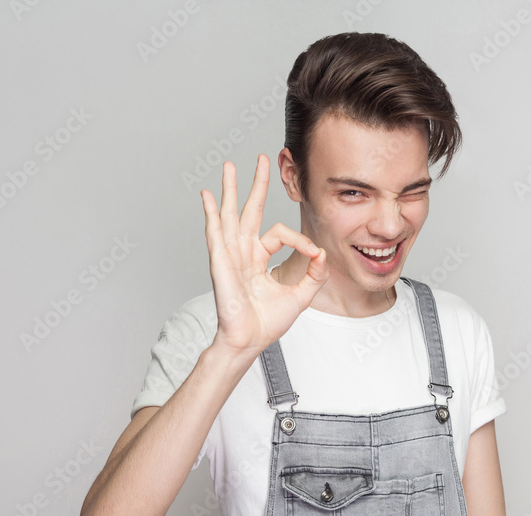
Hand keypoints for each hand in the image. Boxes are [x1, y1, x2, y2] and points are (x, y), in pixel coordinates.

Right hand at [200, 154, 328, 356]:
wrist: (250, 339)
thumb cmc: (267, 323)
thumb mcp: (301, 295)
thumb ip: (314, 274)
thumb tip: (323, 252)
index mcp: (258, 258)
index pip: (279, 233)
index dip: (301, 239)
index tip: (315, 253)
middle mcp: (243, 252)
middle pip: (250, 210)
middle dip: (256, 184)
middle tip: (262, 159)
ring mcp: (230, 254)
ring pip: (230, 214)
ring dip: (230, 188)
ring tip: (229, 165)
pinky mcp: (220, 261)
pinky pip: (215, 232)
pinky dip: (210, 213)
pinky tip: (207, 195)